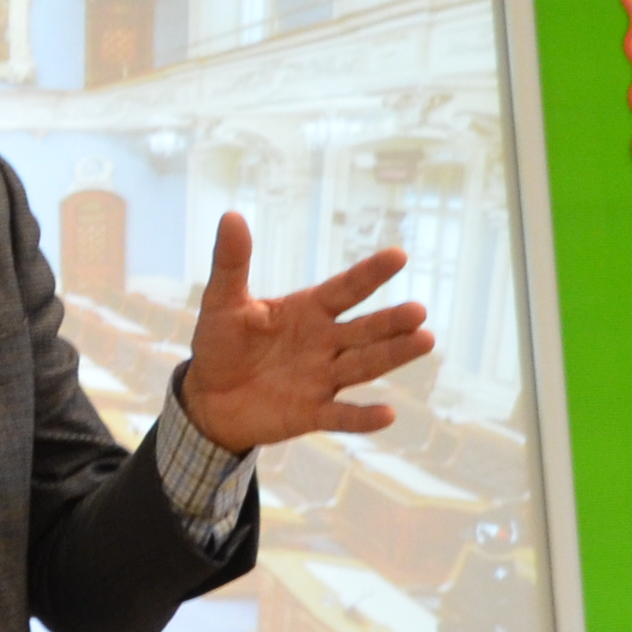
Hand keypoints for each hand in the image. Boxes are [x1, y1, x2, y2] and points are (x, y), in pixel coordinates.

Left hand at [171, 212, 434, 448]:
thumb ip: (231, 263)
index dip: (370, 274)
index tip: (398, 255)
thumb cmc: (221, 344)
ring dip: (392, 356)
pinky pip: (341, 416)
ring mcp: (322, 379)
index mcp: (309, 311)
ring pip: (363, 366)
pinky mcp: (311, 413)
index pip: (345, 289)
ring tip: (423, 341)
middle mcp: (325, 343)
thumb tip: (230, 215)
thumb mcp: (223, 301)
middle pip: (365, 330)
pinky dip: (362, 417)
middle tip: (418, 312)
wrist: (208, 397)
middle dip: (391, 322)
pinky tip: (388, 414)